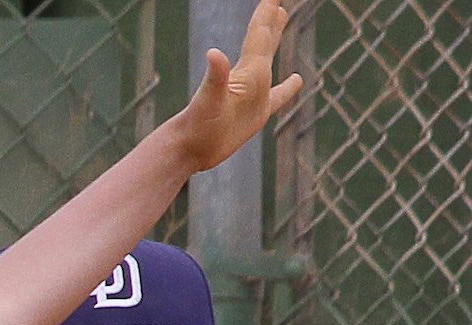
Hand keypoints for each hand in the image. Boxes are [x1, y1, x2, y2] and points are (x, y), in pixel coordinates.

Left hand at [166, 2, 303, 175]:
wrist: (187, 150)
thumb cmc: (197, 126)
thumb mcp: (208, 100)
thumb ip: (216, 77)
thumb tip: (213, 52)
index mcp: (246, 72)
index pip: (257, 36)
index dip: (265, 14)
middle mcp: (250, 79)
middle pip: (263, 42)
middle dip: (270, 21)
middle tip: (276, 4)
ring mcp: (253, 96)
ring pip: (268, 61)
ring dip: (274, 41)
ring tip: (279, 24)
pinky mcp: (256, 114)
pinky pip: (278, 97)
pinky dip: (288, 88)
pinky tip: (296, 80)